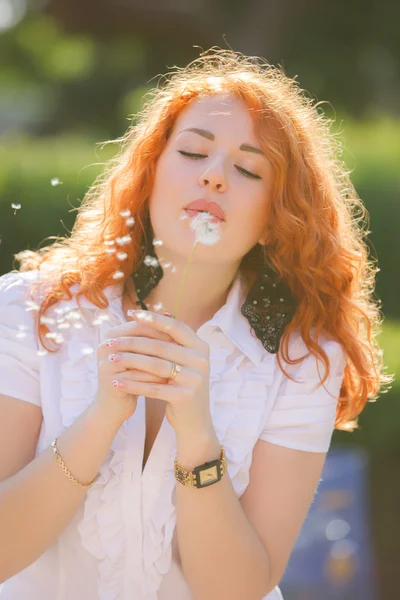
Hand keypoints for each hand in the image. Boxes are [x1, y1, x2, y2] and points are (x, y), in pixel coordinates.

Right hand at [92, 317, 176, 425]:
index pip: (140, 325)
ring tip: (180, 363)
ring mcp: (105, 362)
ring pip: (139, 358)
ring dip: (160, 361)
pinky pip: (136, 376)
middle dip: (163, 344)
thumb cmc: (133, 376)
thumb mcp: (142, 354)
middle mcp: (105, 345)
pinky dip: (153, 378)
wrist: (114, 407)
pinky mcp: (108, 379)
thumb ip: (152, 335)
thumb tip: (171, 313)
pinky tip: (169, 381)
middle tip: (184, 348)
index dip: (162, 329)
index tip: (183, 334)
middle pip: (139, 340)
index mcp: (112, 334)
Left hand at [108, 309, 214, 441]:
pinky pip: (153, 388)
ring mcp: (195, 379)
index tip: (130, 313)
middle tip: (110, 341)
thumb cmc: (182, 386)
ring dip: (129, 361)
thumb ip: (173, 341)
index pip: (174, 327)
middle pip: (161, 346)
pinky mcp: (186, 396)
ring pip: (155, 366)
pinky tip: (117, 382)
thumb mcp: (183, 361)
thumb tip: (157, 314)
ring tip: (110, 359)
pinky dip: (133, 384)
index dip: (153, 319)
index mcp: (201, 347)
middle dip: (132, 342)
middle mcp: (201, 360)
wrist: (195, 422)